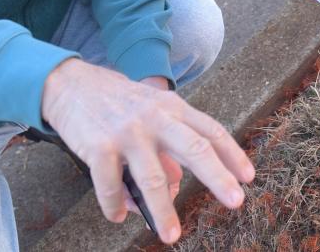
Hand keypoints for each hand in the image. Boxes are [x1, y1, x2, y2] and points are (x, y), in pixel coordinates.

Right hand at [41, 58, 254, 243]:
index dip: (232, 154)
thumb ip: (167, 147)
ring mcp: (128, 132)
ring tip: (171, 235)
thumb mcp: (149, 113)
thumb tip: (173, 188)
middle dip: (218, 178)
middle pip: (195, 149)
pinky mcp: (100, 146)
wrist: (70, 84)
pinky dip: (115, 206)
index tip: (249, 177)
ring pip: (154, 178)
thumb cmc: (116, 102)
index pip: (211, 131)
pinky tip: (117, 215)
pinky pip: (111, 185)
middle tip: (235, 202)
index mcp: (172, 107)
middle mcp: (155, 118)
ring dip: (164, 211)